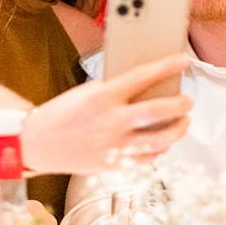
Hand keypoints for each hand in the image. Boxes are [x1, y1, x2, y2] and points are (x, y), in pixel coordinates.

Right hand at [23, 54, 192, 174]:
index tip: (184, 60)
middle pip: (159, 111)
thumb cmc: (62, 113)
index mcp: (103, 96)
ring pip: (160, 140)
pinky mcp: (114, 164)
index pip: (143, 77)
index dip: (167, 67)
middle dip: (181, 105)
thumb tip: (145, 87)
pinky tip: (164, 142)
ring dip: (178, 130)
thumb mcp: (86, 93)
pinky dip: (160, 150)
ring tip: (183, 122)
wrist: (38, 143)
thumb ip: (114, 91)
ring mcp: (115, 145)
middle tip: (188, 100)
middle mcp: (112, 121)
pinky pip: (147, 159)